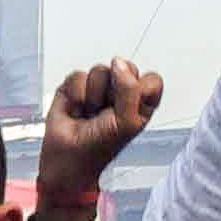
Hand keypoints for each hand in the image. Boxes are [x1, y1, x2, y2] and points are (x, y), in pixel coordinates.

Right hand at [37, 59, 162, 212]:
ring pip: (100, 70)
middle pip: (125, 68)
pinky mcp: (76, 86)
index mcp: (141, 101)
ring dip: (93, 97)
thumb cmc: (100, 147)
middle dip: (113, 92)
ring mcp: (98, 87)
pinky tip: (76, 110)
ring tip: (90, 113)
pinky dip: (76, 96)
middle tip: (107, 112)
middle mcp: (121, 92)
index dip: (139, 90)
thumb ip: (130, 89)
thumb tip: (119, 63)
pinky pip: (78, 76)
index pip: (152, 79)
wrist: (69, 157)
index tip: (128, 109)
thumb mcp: (127, 122)